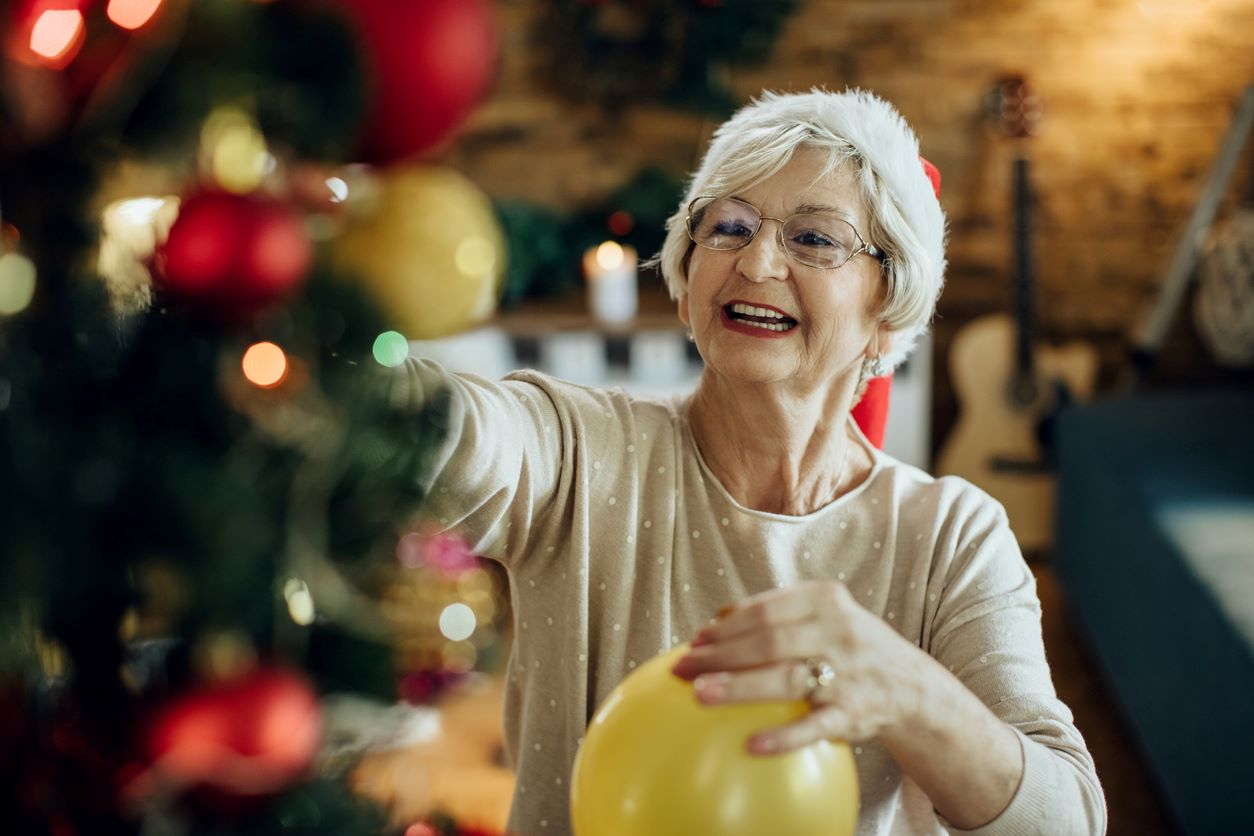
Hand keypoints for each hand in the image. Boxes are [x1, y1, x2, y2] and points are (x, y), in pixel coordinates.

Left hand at [671, 580, 926, 755]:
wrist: (911, 685)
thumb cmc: (848, 646)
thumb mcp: (824, 615)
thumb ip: (777, 614)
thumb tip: (713, 623)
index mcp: (825, 600)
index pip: (765, 610)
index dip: (725, 625)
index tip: (695, 639)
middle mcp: (838, 632)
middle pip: (768, 641)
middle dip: (719, 654)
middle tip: (682, 667)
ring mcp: (847, 673)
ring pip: (786, 679)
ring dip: (739, 687)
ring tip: (700, 693)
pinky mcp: (854, 714)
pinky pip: (814, 727)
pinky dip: (783, 737)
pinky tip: (751, 744)